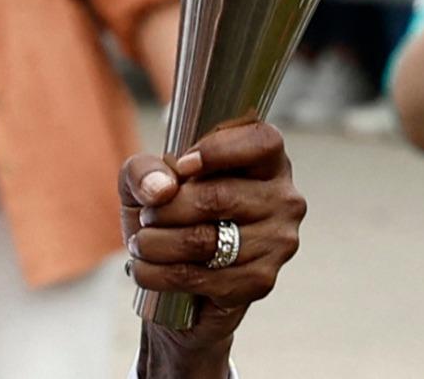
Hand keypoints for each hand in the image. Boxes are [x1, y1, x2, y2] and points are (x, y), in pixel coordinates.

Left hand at [124, 120, 305, 359]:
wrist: (174, 266)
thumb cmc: (169, 208)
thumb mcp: (147, 176)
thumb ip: (145, 169)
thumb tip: (161, 189)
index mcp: (267, 159)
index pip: (261, 142)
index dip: (218, 151)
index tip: (180, 165)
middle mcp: (283, 199)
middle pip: (220, 198)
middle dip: (168, 209)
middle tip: (146, 216)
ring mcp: (277, 243)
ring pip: (207, 242)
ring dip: (158, 245)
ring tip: (140, 243)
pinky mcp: (261, 281)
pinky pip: (204, 280)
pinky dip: (162, 275)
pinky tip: (145, 268)